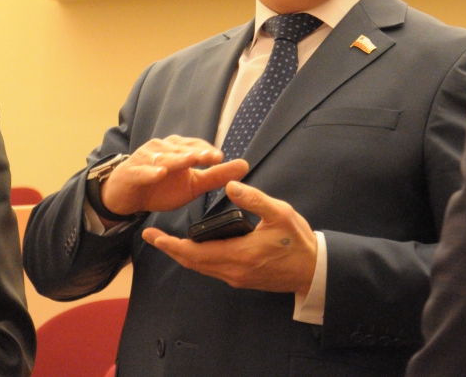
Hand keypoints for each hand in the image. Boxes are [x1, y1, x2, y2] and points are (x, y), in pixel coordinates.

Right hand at [98, 136, 248, 218]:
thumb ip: (216, 175)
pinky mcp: (132, 172)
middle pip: (180, 150)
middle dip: (196, 153)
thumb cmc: (161, 187)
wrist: (127, 196)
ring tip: (190, 161)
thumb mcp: (192, 184)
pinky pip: (142, 171)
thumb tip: (245, 164)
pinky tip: (160, 174)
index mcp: (177, 149)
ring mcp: (144, 159)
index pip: (194, 145)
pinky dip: (150, 172)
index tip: (221, 157)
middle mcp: (161, 149)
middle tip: (212, 158)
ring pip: (163, 158)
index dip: (207, 151)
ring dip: (177, 159)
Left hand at [141, 181, 317, 295]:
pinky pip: (211, 270)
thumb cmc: (298, 242)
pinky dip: (197, 259)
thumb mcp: (280, 213)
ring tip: (167, 240)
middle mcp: (233, 271)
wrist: (314, 271)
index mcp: (239, 254)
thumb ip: (254, 199)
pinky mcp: (241, 279)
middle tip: (151, 236)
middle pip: (192, 263)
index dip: (171, 244)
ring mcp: (236, 278)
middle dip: (170, 249)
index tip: (153, 235)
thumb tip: (230, 186)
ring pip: (200, 268)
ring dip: (182, 255)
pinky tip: (193, 247)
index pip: (195, 253)